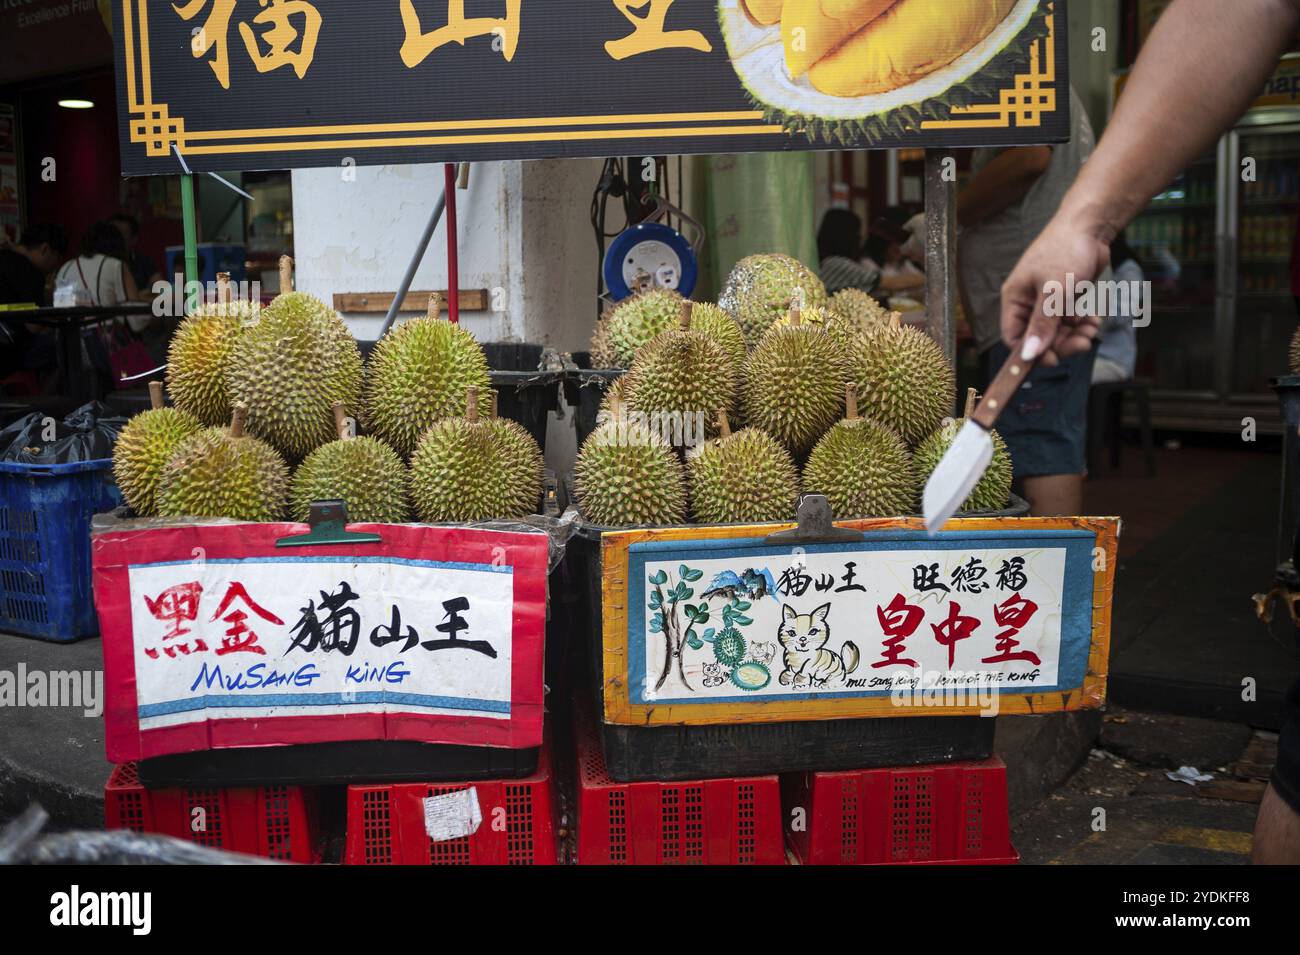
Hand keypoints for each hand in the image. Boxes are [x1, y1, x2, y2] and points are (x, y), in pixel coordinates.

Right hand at [1000, 216, 1111, 365]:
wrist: (1089, 226)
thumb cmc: (1065, 251)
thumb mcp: (1054, 291)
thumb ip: (1041, 325)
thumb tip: (1029, 354)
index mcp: (1015, 299)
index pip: (1013, 337)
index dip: (1030, 353)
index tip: (1053, 360)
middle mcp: (1028, 302)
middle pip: (1038, 338)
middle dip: (1060, 344)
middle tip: (1082, 344)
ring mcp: (1047, 300)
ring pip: (1056, 332)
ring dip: (1074, 336)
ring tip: (1091, 330)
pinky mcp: (1064, 297)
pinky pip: (1069, 321)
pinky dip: (1081, 324)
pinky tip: (1092, 320)